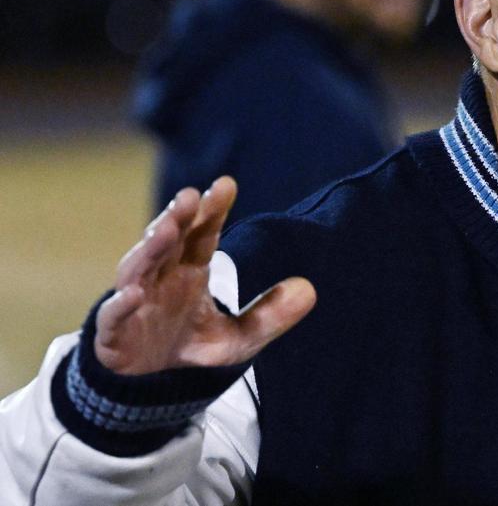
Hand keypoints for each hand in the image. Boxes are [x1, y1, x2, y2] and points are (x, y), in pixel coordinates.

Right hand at [95, 177, 316, 374]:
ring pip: (139, 267)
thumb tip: (310, 289)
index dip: (212, 210)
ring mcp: (134, 301)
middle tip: (190, 196)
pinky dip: (121, 305)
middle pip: (168, 241)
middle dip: (177, 217)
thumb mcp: (240, 338)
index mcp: (190, 271)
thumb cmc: (191, 347)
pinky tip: (132, 294)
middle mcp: (160, 278)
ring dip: (150, 247)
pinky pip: (114, 316)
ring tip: (166, 228)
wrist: (150, 387)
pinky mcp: (113, 333)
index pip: (202, 234)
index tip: (226, 184)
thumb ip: (270, 315)